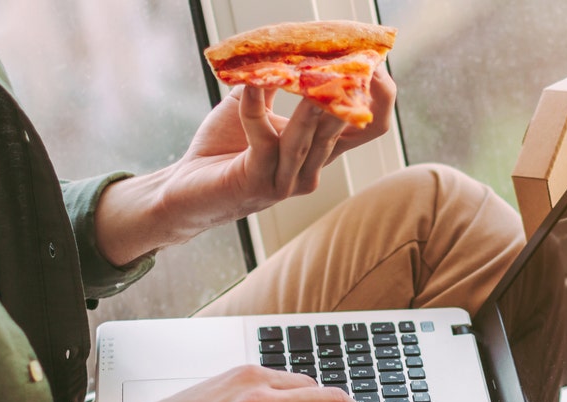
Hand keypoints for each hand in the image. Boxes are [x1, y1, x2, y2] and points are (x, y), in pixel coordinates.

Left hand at [92, 67, 397, 266]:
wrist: (187, 189)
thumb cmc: (223, 148)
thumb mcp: (255, 107)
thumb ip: (275, 83)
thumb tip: (288, 47)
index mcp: (319, 151)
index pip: (369, 127)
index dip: (380, 97)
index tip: (375, 63)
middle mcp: (312, 170)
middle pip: (344, 128)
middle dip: (345, 90)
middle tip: (343, 57)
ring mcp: (289, 181)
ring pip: (309, 136)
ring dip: (310, 102)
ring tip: (309, 71)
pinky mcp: (260, 182)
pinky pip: (264, 139)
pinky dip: (256, 107)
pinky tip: (251, 84)